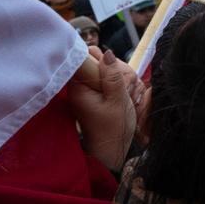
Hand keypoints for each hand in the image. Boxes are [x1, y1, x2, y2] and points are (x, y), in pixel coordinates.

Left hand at [66, 47, 137, 173]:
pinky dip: (117, 85)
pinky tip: (123, 96)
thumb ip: (112, 76)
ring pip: (104, 71)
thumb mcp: (117, 100)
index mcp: (78, 87)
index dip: (102, 59)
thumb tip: (107, 53)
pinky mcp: (94, 95)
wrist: (112, 150)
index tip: (114, 72)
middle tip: (124, 86)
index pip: (85, 58)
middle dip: (113, 69)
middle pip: (96, 62)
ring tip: (126, 94)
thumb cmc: (114, 128)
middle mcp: (79, 87)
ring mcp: (86, 91)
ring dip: (118, 78)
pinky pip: (106, 81)